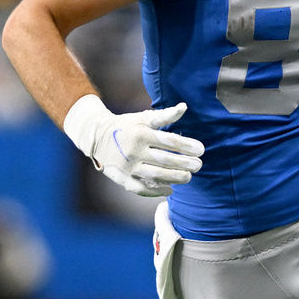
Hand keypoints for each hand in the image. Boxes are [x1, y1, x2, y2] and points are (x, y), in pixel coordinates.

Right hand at [63, 96, 204, 196]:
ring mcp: (128, 167)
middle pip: (164, 160)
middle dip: (185, 164)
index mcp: (141, 134)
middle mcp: (134, 151)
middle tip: (199, 165)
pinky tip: (170, 189)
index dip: (187, 146)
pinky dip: (156, 191)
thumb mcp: (143, 117)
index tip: (201, 150)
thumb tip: (184, 107)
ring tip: (189, 177)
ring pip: (155, 176)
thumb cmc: (126, 125)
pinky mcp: (122, 178)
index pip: (169, 141)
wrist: (97, 136)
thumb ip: (164, 115)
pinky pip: (141, 189)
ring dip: (175, 178)